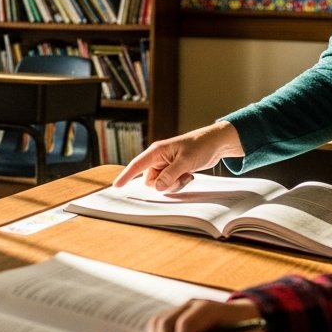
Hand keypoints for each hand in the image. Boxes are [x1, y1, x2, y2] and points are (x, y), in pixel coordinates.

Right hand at [113, 122, 243, 190]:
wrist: (215, 144)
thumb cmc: (200, 146)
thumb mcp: (186, 161)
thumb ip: (170, 174)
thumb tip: (157, 187)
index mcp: (157, 151)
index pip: (136, 165)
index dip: (126, 175)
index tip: (116, 186)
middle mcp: (158, 159)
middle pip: (150, 181)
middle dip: (164, 184)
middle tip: (181, 178)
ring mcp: (165, 165)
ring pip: (160, 184)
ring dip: (173, 184)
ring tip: (187, 175)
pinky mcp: (173, 170)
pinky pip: (169, 184)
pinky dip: (178, 183)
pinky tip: (188, 175)